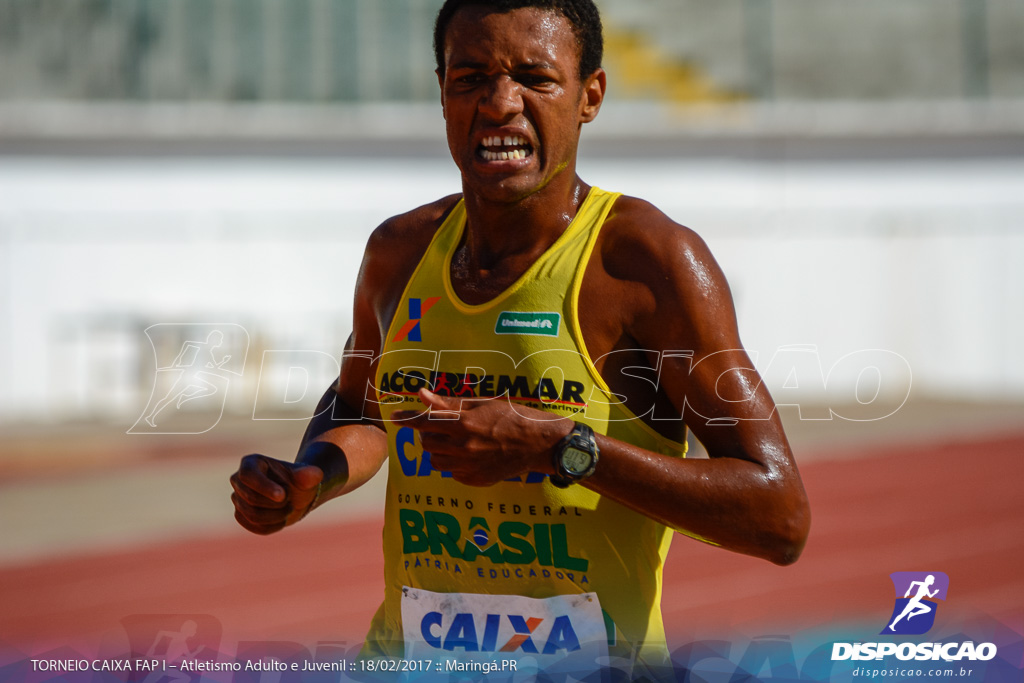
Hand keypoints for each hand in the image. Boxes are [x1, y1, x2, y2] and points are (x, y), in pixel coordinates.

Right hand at [230, 454, 322, 534]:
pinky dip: (272, 526)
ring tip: (289, 508)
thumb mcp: (306, 476)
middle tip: (291, 500)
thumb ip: (310, 474)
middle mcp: (238, 479)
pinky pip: (253, 526)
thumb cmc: (299, 481)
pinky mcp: (240, 515)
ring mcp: (237, 498)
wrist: (296, 495)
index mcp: (250, 463)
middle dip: (276, 504)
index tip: (283, 495)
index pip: (248, 475)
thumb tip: (314, 475)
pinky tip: (282, 519)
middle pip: (251, 498)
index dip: (264, 487)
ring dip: (276, 516)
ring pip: (252, 515)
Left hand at [390, 388, 571, 486]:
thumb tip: (422, 395)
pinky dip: (453, 464)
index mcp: (463, 423)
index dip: (408, 420)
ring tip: (453, 442)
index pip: (424, 422)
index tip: (395, 417)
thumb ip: (449, 403)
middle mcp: (463, 446)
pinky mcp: (475, 479)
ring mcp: (469, 466)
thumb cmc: (512, 417)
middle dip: (427, 434)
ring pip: (436, 461)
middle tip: (439, 427)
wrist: (537, 443)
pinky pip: (452, 473)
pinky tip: (468, 455)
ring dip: (438, 450)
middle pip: (427, 443)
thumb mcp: (481, 404)